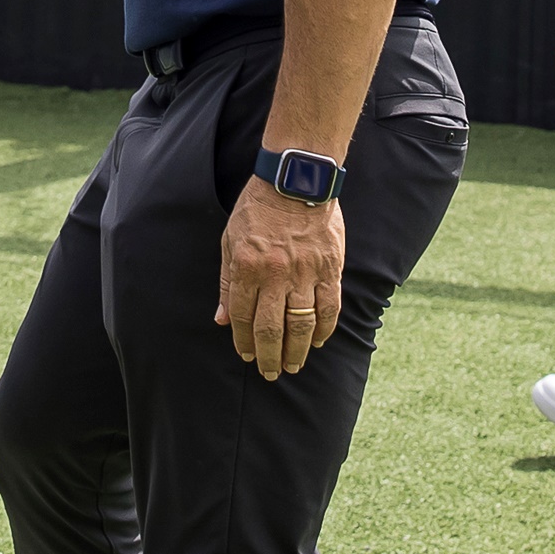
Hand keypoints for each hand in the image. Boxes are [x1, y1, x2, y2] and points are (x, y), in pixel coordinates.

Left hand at [215, 179, 345, 380]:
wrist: (295, 180)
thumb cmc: (257, 209)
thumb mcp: (230, 241)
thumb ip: (228, 282)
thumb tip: (224, 320)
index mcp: (247, 267)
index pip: (244, 316)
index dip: (243, 341)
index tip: (246, 356)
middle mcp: (275, 274)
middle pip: (271, 328)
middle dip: (269, 356)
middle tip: (271, 373)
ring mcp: (305, 272)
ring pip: (301, 323)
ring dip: (297, 350)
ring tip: (293, 365)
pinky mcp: (330, 268)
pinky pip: (329, 306)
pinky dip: (324, 328)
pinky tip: (318, 341)